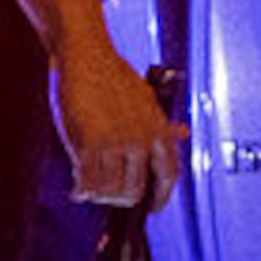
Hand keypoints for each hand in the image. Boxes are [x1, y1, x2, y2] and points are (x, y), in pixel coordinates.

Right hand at [52, 40, 182, 208]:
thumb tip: (182, 132)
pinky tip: (77, 188)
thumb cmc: (113, 74)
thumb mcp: (147, 98)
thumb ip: (162, 121)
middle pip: (135, 190)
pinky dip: (81, 190)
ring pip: (109, 191)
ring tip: (90, 189)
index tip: (153, 206)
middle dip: (121, 198)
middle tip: (109, 195)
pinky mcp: (88, 143)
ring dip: (98, 195)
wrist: (86, 55)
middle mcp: (140, 139)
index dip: (161, 197)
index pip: (169, 176)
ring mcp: (115, 143)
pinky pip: (87, 182)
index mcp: (158, 130)